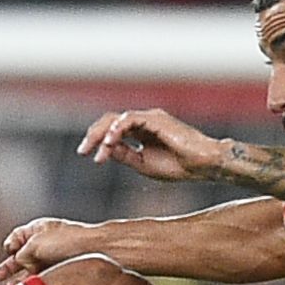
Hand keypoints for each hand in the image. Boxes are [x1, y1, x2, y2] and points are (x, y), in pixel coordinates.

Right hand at [0, 217, 92, 282]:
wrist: (97, 250)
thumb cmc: (68, 242)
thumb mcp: (36, 244)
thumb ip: (22, 255)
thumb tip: (21, 265)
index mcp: (39, 230)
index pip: (18, 237)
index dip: (11, 245)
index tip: (8, 251)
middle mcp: (46, 243)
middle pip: (23, 255)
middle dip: (9, 266)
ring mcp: (55, 258)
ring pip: (32, 269)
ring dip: (20, 278)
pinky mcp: (63, 271)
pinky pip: (44, 278)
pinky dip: (34, 284)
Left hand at [77, 108, 225, 183]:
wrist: (201, 165)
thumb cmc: (178, 165)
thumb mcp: (142, 164)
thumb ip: (124, 155)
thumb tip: (104, 150)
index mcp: (140, 133)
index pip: (112, 131)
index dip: (97, 141)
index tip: (86, 155)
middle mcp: (143, 122)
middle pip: (110, 121)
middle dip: (94, 135)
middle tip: (82, 151)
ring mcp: (149, 118)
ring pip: (116, 119)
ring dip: (102, 135)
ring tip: (95, 151)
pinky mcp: (155, 119)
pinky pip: (129, 119)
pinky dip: (117, 130)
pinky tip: (109, 142)